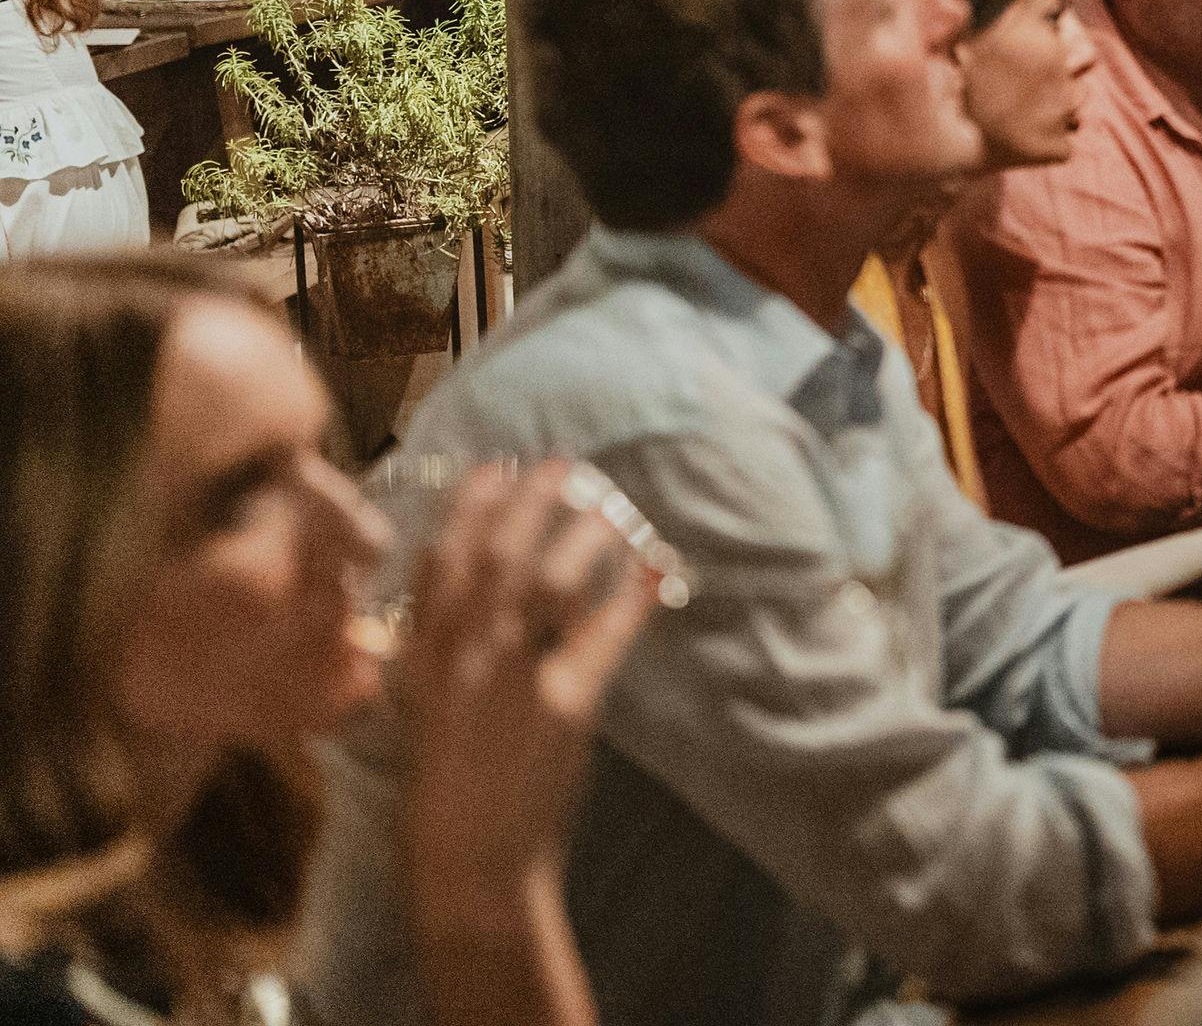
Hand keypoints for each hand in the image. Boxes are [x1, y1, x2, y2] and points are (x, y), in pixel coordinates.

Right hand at [395, 463, 661, 914]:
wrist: (469, 863)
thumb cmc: (445, 791)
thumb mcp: (424, 710)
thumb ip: (441, 652)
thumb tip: (466, 593)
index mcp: (421, 659)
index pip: (440, 564)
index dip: (468, 510)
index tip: (491, 468)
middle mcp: (461, 658)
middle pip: (500, 557)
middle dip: (529, 504)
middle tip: (560, 465)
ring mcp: (513, 677)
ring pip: (550, 581)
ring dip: (583, 536)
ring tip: (609, 507)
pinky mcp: (565, 702)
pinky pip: (606, 633)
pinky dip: (632, 597)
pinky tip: (653, 569)